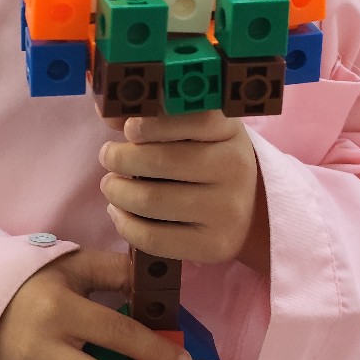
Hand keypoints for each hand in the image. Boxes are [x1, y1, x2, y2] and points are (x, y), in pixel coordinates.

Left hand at [98, 111, 269, 272]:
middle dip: (119, 158)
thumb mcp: (195, 131)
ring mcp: (226, 211)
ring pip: (150, 201)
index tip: (130, 129)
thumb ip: (153, 117)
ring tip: (112, 186)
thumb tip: (109, 114)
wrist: (250, 211)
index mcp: (230, 132)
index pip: (192, 120)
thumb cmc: (209, 160)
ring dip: (116, 192)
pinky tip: (120, 212)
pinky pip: (153, 238)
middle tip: (108, 157)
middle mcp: (234, 169)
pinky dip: (125, 224)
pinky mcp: (214, 246)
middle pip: (161, 161)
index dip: (151, 124)